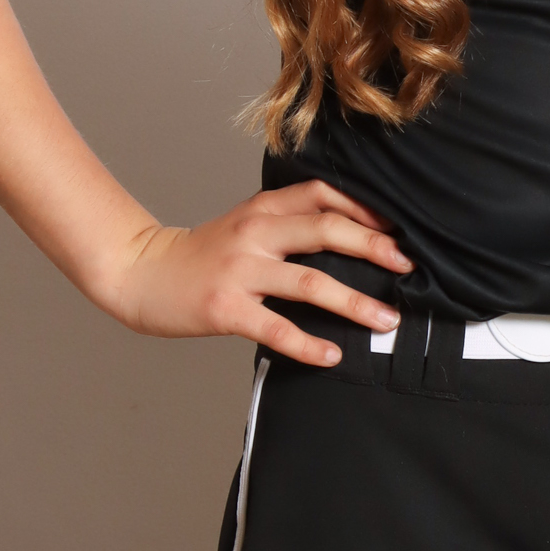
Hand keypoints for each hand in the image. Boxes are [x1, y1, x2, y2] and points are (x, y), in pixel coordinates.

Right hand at [105, 182, 410, 366]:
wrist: (141, 273)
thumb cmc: (203, 253)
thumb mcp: (246, 224)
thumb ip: (289, 222)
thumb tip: (350, 235)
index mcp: (264, 208)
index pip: (323, 195)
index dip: (365, 209)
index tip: (400, 227)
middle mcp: (255, 232)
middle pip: (326, 231)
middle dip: (374, 248)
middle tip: (408, 268)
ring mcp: (240, 270)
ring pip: (310, 282)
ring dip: (355, 303)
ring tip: (386, 321)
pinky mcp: (226, 308)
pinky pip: (276, 328)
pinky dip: (308, 344)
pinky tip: (333, 355)